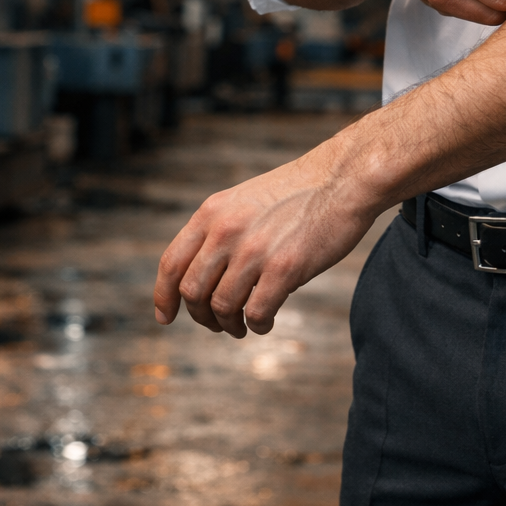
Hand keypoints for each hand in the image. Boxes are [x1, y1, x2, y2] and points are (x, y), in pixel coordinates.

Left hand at [153, 154, 381, 337]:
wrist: (342, 178)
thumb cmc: (298, 193)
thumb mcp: (243, 200)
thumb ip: (220, 230)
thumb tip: (205, 275)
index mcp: (212, 213)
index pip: (172, 263)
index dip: (164, 296)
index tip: (166, 317)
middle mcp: (226, 231)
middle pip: (192, 291)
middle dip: (201, 316)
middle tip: (217, 324)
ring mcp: (255, 250)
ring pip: (222, 307)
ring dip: (229, 326)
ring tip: (242, 327)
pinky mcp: (285, 267)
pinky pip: (257, 313)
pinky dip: (257, 325)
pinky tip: (265, 323)